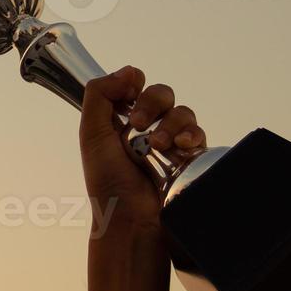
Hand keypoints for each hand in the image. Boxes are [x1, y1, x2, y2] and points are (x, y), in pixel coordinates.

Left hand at [79, 65, 207, 230]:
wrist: (132, 220)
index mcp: (120, 120)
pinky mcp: (189, 158)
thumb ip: (100, 95)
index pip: (135, 86)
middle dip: (152, 102)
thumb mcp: (92, 134)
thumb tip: (129, 70)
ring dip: (171, 122)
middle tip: (138, 123)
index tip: (131, 90)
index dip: (134, 84)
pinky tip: (181, 146)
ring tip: (159, 144)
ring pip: (182, 111)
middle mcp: (146, 128)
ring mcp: (169, 143)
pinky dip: (192, 134)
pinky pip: (198, 133)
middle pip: (161, 93)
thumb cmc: (107, 183)